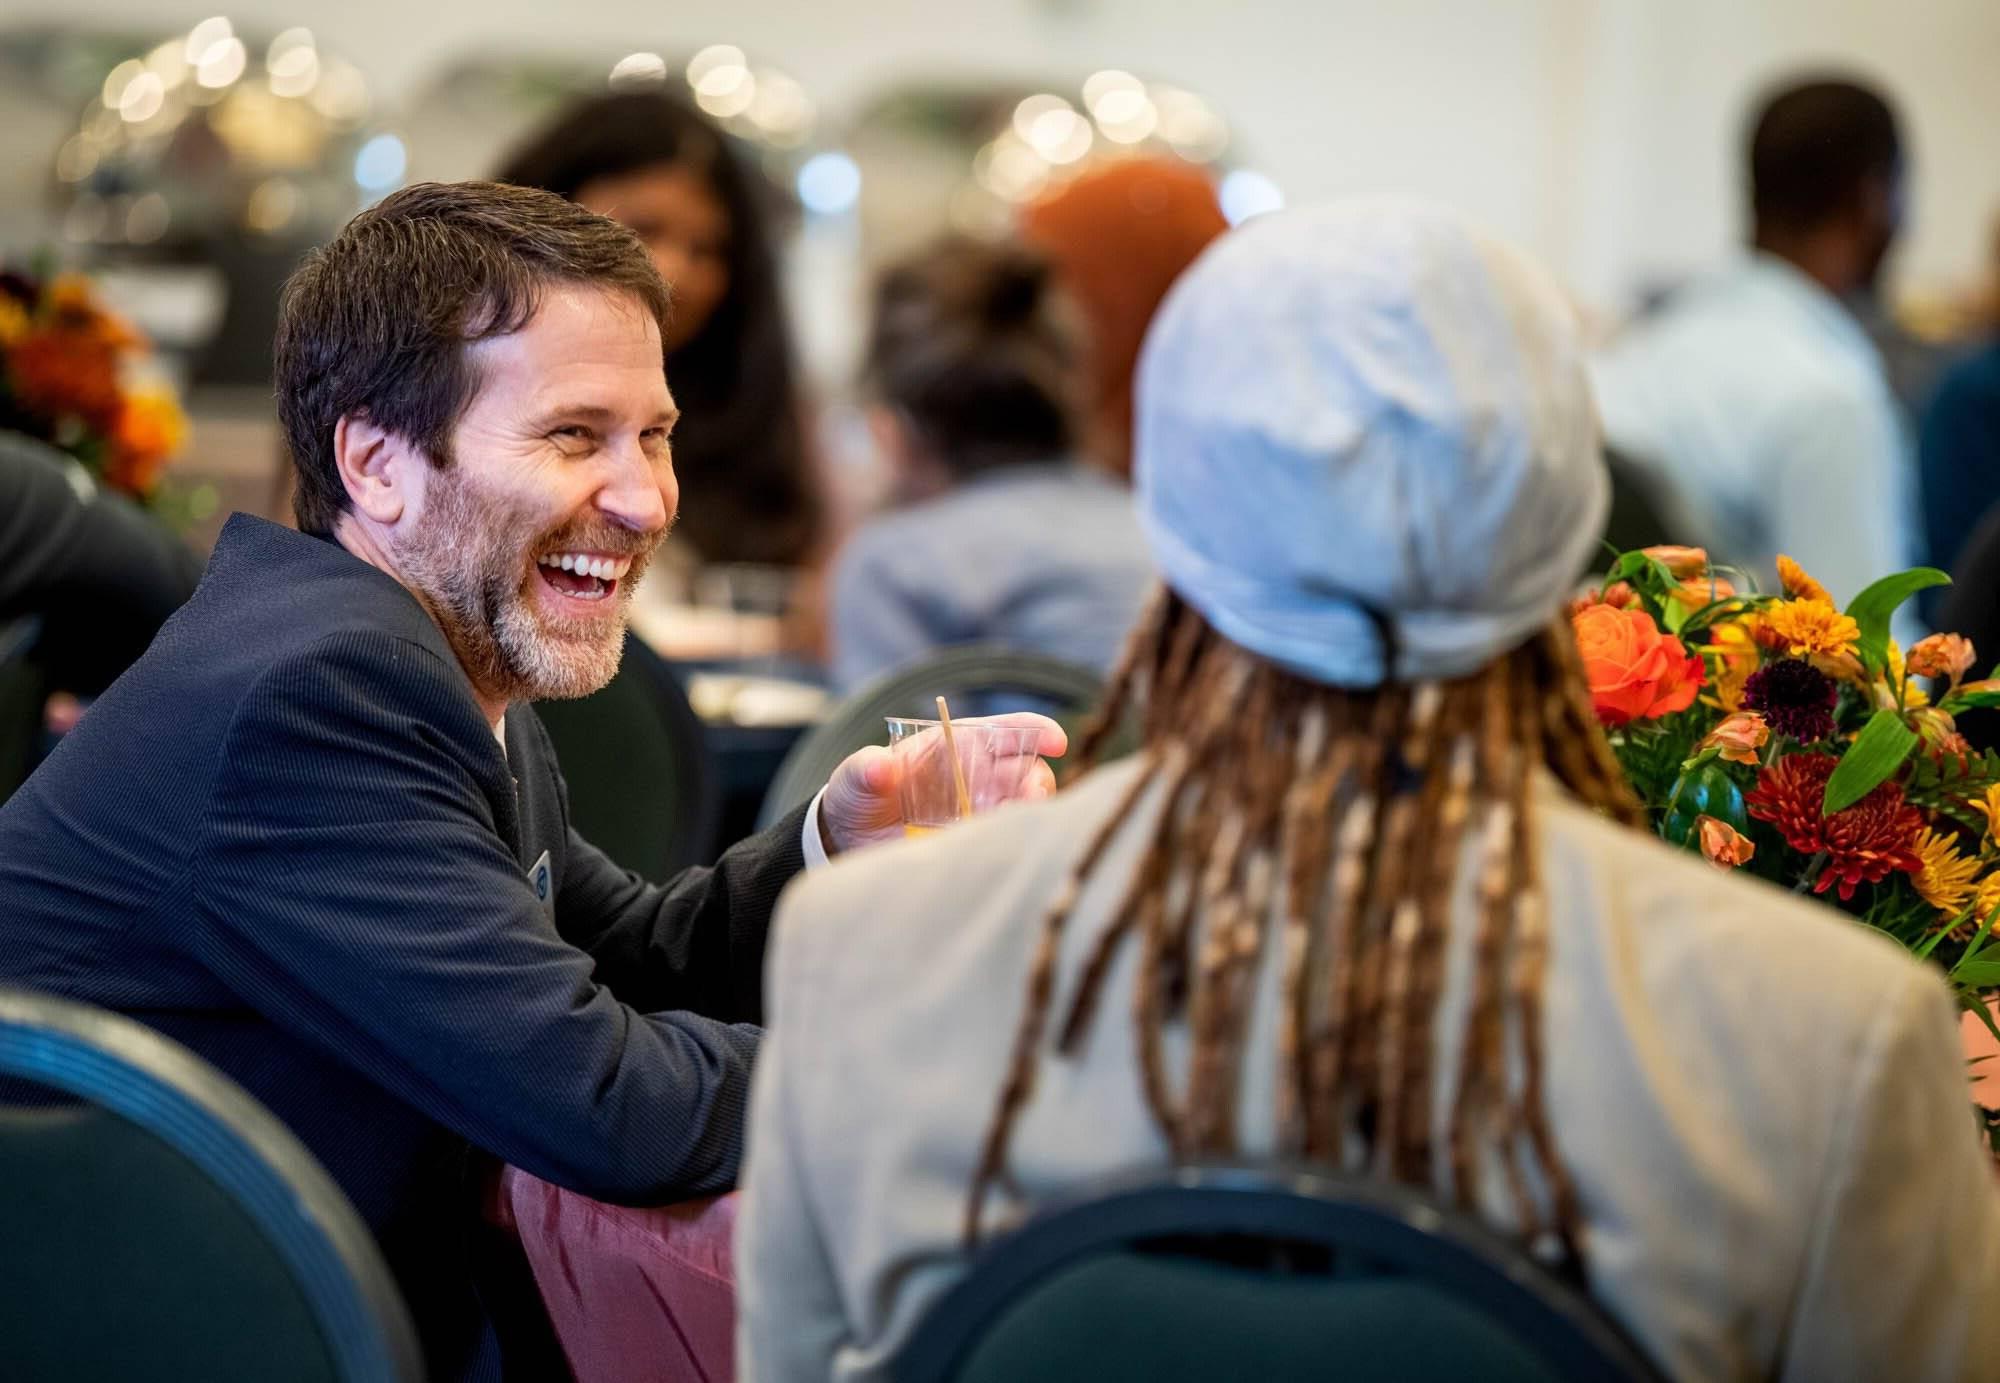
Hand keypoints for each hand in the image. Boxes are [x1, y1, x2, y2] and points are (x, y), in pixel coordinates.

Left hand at [818, 713, 1067, 855]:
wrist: (848, 844)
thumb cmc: (858, 797)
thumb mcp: (854, 779)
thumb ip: (866, 770)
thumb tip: (880, 767)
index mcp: (957, 747)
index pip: (1006, 732)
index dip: (1035, 731)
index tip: (1055, 740)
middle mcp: (979, 780)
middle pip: (1027, 774)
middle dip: (1037, 782)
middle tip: (1031, 796)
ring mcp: (982, 815)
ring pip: (1024, 812)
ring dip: (1028, 817)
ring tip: (1018, 826)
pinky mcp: (977, 846)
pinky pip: (1005, 845)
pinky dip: (1012, 845)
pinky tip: (1005, 852)